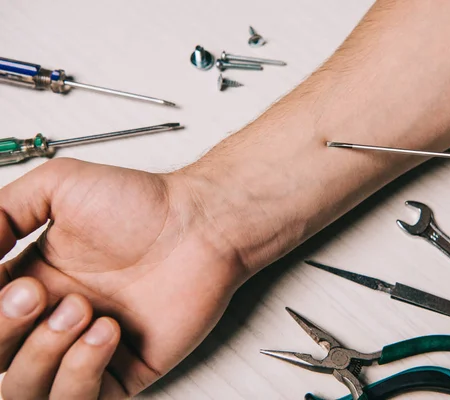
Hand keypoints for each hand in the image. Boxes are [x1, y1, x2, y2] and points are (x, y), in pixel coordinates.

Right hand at [0, 159, 245, 398]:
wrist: (200, 223)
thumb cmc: (142, 204)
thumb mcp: (58, 188)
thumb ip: (2, 213)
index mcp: (31, 283)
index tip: (2, 278)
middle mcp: (54, 321)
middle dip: (5, 327)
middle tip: (37, 292)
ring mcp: (86, 350)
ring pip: (26, 391)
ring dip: (40, 355)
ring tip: (81, 310)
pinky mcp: (124, 371)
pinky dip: (81, 372)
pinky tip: (107, 330)